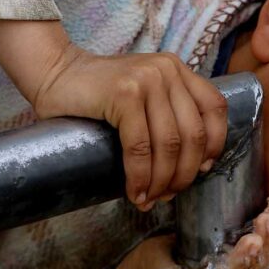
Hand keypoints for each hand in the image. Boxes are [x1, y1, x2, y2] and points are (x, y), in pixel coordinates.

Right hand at [0, 17, 227, 209]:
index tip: (199, 171)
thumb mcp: (143, 94)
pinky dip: (140, 176)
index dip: (214, 145)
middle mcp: (167, 71)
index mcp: (177, 69)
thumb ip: (167, 112)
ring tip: (150, 198)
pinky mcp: (123, 94)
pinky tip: (135, 191)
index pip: (214, 109)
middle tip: (168, 195)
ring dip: (162, 181)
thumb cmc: (97, 94)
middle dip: (183, 174)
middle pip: (193, 134)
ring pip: (169, 144)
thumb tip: (195, 164)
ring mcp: (146, 80)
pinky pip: (140, 146)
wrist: (54, 73)